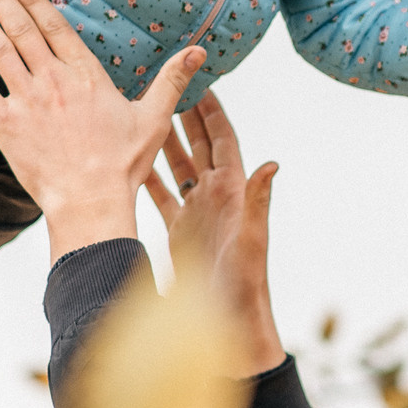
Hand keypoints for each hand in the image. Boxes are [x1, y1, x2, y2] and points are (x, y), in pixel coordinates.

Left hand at [0, 0, 205, 256]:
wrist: (90, 200)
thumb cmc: (123, 163)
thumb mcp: (154, 117)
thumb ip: (172, 80)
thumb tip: (199, 50)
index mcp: (85, 75)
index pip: (55, 27)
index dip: (35, 2)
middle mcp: (53, 80)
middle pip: (22, 30)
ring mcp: (26, 100)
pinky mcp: (5, 124)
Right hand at [142, 95, 285, 377]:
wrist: (230, 327)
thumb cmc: (244, 287)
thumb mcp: (251, 242)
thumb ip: (259, 203)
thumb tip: (273, 164)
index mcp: (235, 193)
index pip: (223, 140)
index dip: (213, 111)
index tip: (200, 80)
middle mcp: (218, 198)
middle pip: (199, 145)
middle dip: (186, 114)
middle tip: (168, 83)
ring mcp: (199, 214)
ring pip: (179, 167)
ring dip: (165, 140)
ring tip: (146, 111)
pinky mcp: (181, 232)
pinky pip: (164, 196)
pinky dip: (151, 176)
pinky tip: (134, 161)